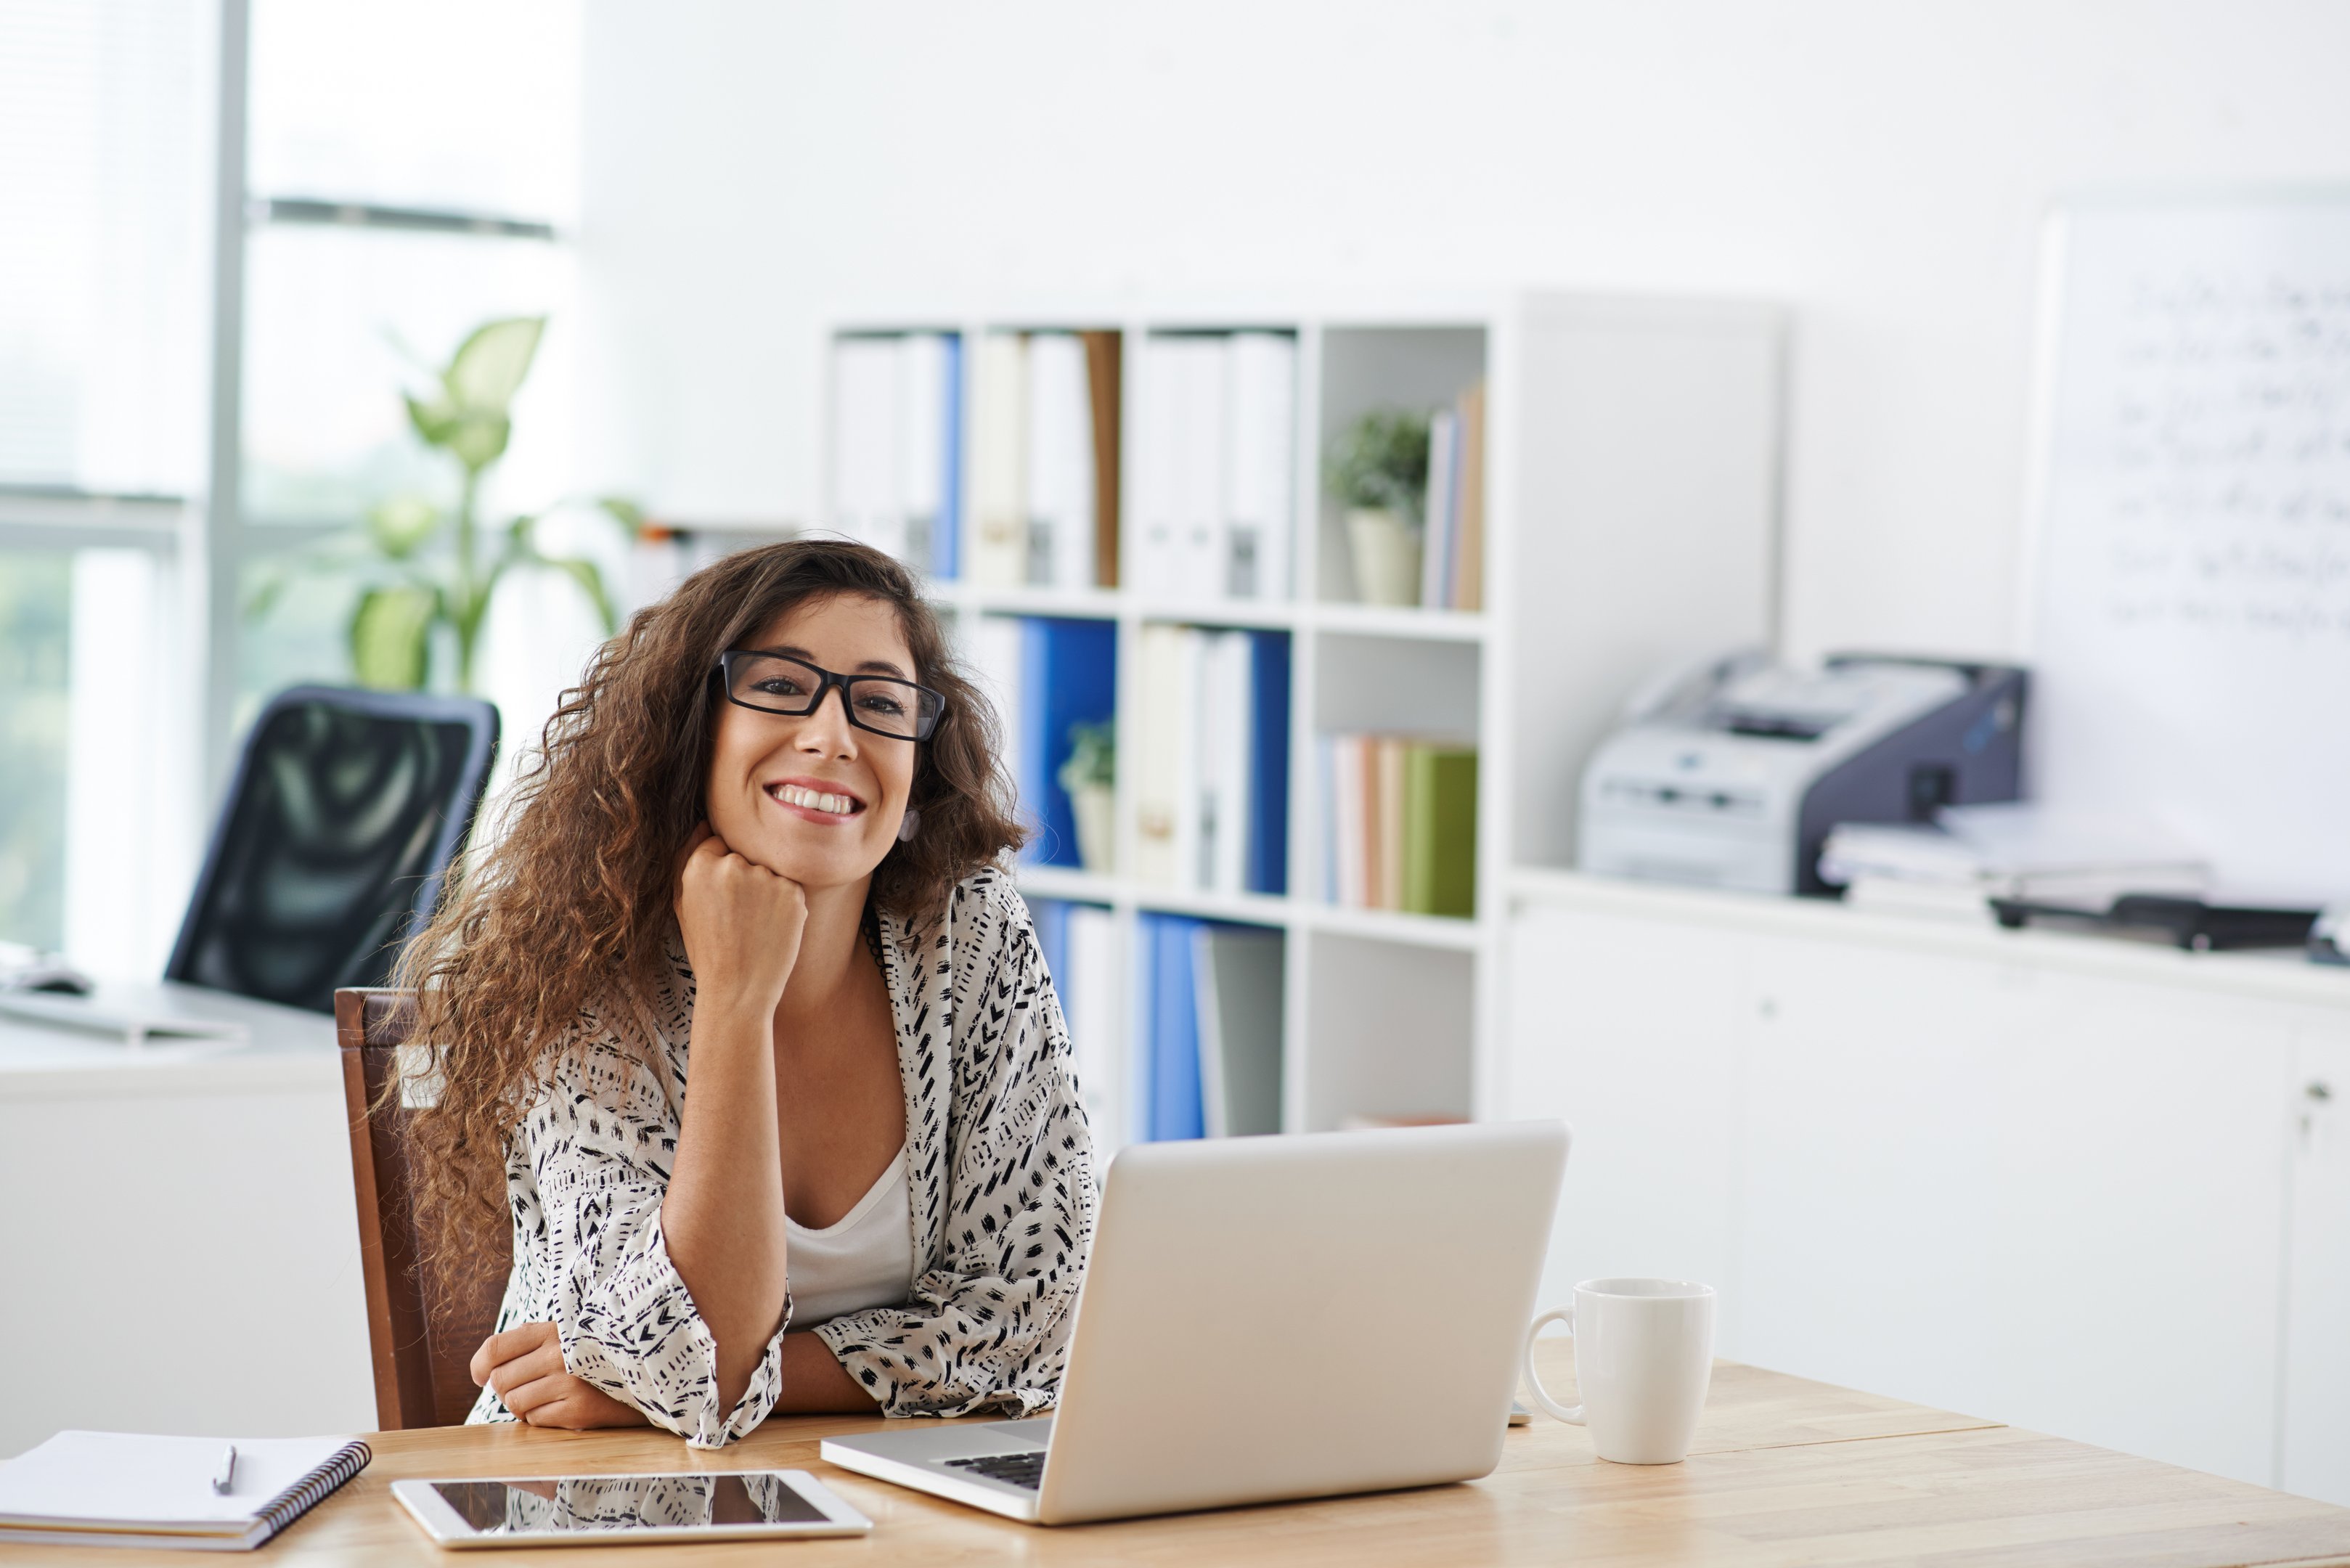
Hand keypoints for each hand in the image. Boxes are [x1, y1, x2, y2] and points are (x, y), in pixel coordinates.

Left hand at [471, 1322, 647, 1429]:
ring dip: (524, 1406)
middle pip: (500, 1380)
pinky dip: (541, 1419)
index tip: (480, 1376)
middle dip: (507, 1389)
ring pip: (515, 1403)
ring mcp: (569, 1382)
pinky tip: (562, 1408)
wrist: (648, 1373)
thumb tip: (484, 1367)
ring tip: (548, 1397)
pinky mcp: (578, 1410)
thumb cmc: (597, 1356)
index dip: (479, 1366)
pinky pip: (534, 1421)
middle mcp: (559, 1353)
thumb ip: (531, 1342)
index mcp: (554, 1329)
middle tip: (528, 1387)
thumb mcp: (568, 1335)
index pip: (495, 1348)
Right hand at [673, 822, 808, 1014]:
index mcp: (700, 866)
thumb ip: (687, 861)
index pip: (718, 845)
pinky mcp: (792, 892)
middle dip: (746, 880)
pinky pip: (790, 886)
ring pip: (770, 871)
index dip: (722, 875)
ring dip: (767, 891)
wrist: (738, 991)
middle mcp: (733, 865)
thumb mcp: (683, 905)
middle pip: (746, 856)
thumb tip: (704, 824)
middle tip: (739, 918)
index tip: (723, 901)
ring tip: (755, 926)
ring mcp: (765, 878)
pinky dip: (786, 905)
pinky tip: (772, 929)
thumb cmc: (708, 951)